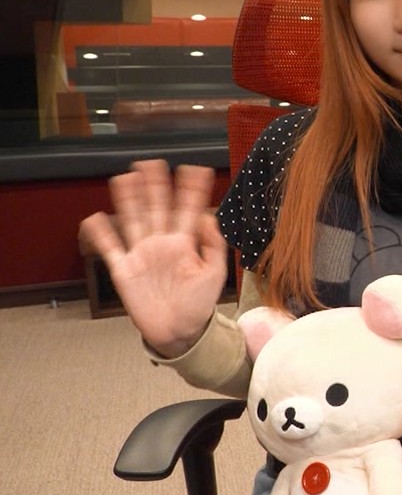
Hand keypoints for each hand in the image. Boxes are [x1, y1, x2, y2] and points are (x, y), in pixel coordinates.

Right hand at [78, 160, 229, 357]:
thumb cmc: (200, 304)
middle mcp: (161, 244)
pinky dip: (101, 234)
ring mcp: (142, 255)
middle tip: (153, 162)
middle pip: (156, 208)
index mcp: (184, 243)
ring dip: (129, 200)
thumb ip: (214, 246)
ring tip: (126, 177)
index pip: (187, 209)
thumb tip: (208, 217)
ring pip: (133, 220)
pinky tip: (95, 218)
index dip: (191, 190)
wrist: (180, 332)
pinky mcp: (124, 271)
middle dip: (155, 185)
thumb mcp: (214, 274)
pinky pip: (110, 249)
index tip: (195, 169)